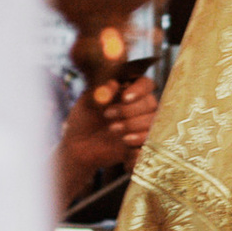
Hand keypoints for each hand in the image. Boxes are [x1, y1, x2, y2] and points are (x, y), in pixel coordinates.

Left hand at [60, 75, 157, 208]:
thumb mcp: (87, 102)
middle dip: (130, 110)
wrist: (79, 146)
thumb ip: (100, 91)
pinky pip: (151, 142)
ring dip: (134, 125)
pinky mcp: (142, 143)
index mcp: (129, 91)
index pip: (146, 84)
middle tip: (108, 114)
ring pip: (152, 122)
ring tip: (112, 129)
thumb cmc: (83, 119)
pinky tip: (124, 142)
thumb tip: (113, 84)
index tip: (124, 97)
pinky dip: (139, 140)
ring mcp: (142, 126)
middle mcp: (139, 107)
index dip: (139, 90)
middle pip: (150, 103)